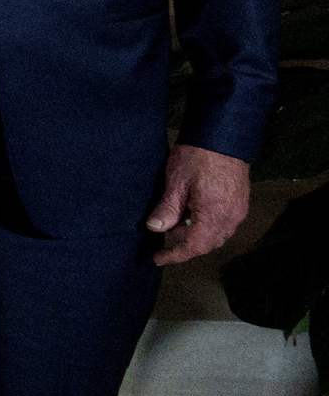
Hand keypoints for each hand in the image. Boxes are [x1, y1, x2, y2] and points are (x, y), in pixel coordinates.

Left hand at [145, 144, 252, 267]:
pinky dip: (206, 225)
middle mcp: (231, 217)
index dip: (175, 255)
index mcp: (214, 214)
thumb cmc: (197, 157)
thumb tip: (154, 229)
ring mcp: (238, 210)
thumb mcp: (175, 183)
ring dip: (196, 235)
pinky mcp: (240, 202)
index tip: (158, 259)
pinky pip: (224, 223)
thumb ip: (167, 209)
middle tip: (163, 237)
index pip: (195, 246)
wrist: (223, 137)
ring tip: (175, 225)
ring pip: (217, 234)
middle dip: (185, 244)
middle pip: (208, 243)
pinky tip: (192, 215)